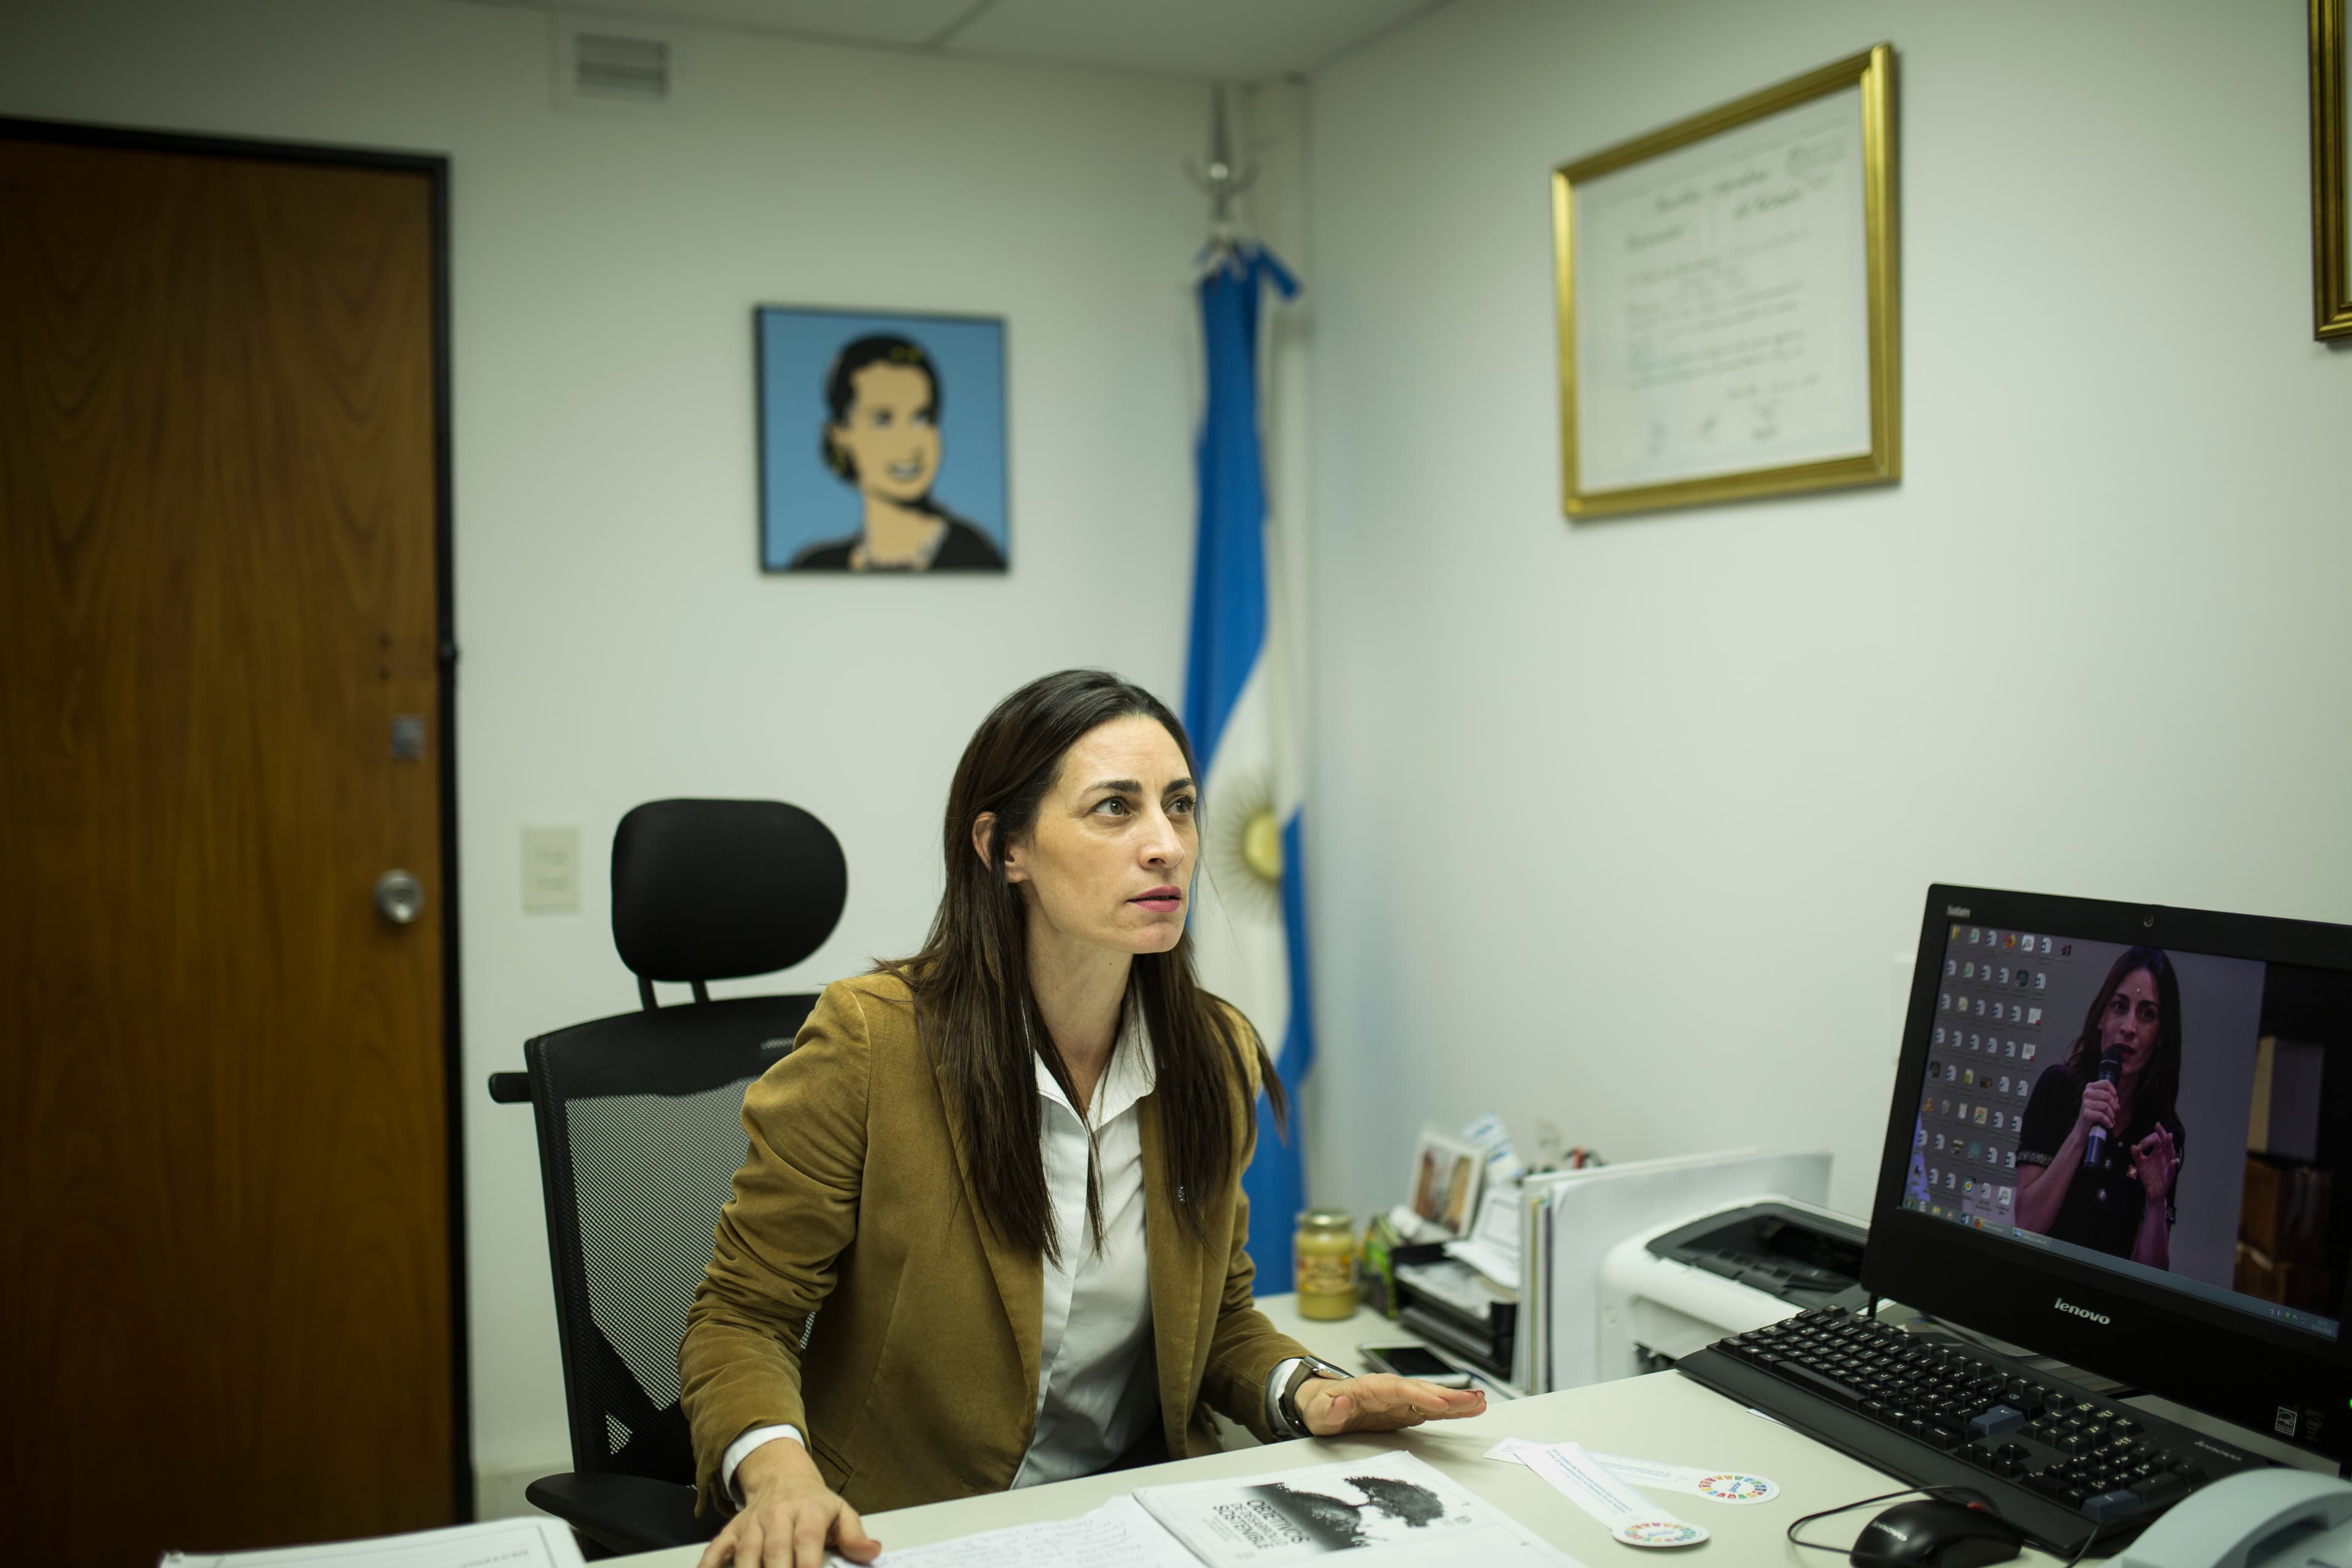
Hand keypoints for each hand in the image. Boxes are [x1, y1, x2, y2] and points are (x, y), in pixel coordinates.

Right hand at [699, 1436, 879, 1567]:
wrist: (782, 1477)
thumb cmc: (814, 1504)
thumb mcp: (840, 1512)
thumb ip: (854, 1536)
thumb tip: (873, 1552)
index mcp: (808, 1511)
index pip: (807, 1541)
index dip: (808, 1566)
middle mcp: (777, 1516)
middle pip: (775, 1551)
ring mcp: (751, 1524)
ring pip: (746, 1554)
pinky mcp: (732, 1532)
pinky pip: (716, 1550)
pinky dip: (710, 1566)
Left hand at [1295, 1373, 1486, 1435]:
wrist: (1321, 1403)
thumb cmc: (1320, 1406)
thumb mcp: (1317, 1412)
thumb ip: (1329, 1409)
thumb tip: (1341, 1402)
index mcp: (1369, 1388)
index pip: (1397, 1389)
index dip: (1419, 1395)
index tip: (1438, 1403)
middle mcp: (1389, 1389)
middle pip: (1422, 1390)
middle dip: (1448, 1395)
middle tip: (1473, 1400)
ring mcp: (1400, 1399)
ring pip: (1432, 1397)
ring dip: (1456, 1400)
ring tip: (1481, 1401)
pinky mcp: (1407, 1409)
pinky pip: (1433, 1408)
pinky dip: (1452, 1409)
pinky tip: (1472, 1408)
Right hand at [2075, 1080, 2119, 1142]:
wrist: (2085, 1126)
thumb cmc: (2096, 1112)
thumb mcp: (2102, 1101)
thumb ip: (2109, 1096)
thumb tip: (2116, 1099)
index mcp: (2091, 1088)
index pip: (2105, 1083)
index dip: (2113, 1091)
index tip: (2115, 1099)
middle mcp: (2087, 1093)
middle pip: (2107, 1096)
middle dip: (2114, 1106)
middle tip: (2114, 1112)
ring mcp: (2085, 1103)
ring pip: (2105, 1106)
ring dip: (2111, 1115)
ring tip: (2111, 1119)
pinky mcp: (2085, 1114)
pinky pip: (2101, 1116)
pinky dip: (2108, 1122)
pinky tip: (2108, 1125)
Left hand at [2131, 1124, 2177, 1199]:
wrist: (2152, 1192)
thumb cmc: (2149, 1176)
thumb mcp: (2140, 1164)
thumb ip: (2137, 1155)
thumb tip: (2133, 1146)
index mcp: (2158, 1154)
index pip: (2158, 1141)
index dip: (2151, 1137)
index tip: (2144, 1140)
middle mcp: (2164, 1158)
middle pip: (2165, 1144)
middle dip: (2162, 1135)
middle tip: (2159, 1126)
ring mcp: (2167, 1166)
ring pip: (2171, 1154)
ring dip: (2169, 1146)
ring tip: (2168, 1137)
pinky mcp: (2168, 1176)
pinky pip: (2171, 1170)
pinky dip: (2171, 1166)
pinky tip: (2171, 1161)